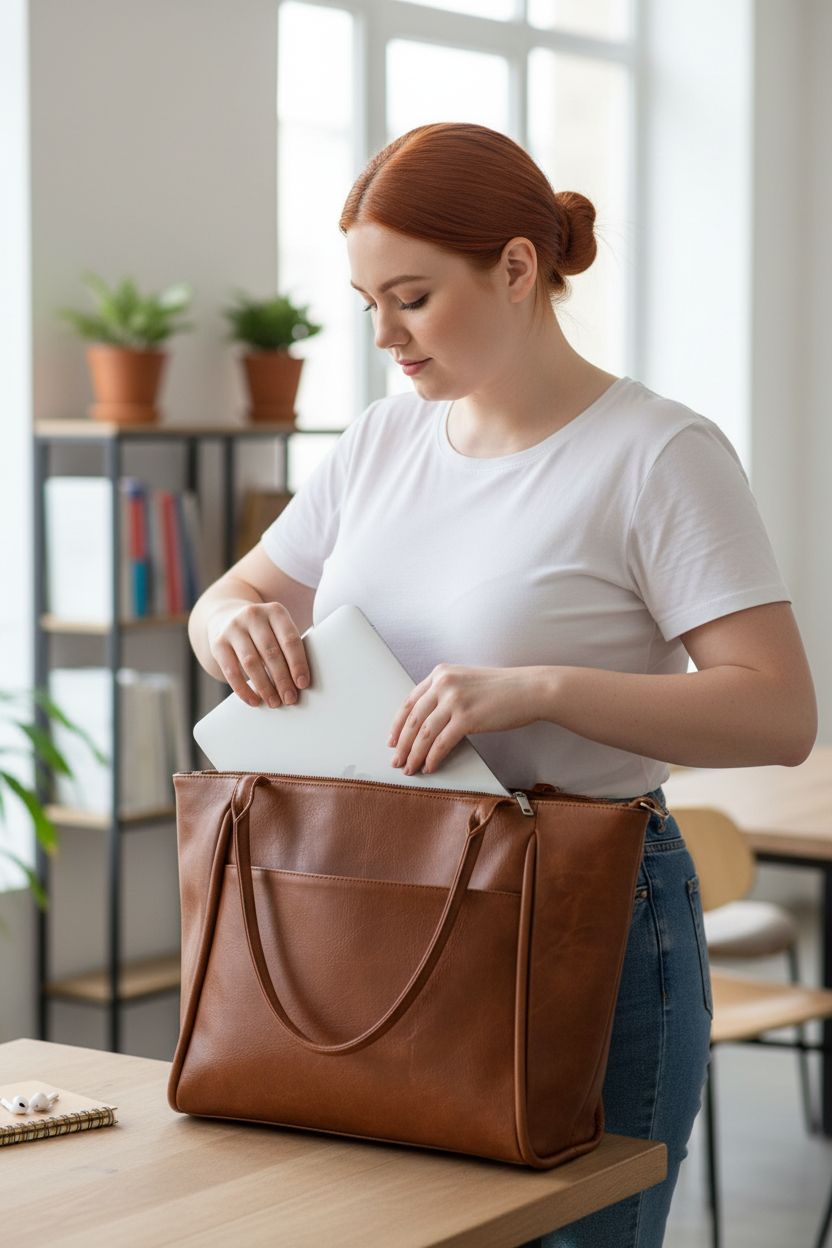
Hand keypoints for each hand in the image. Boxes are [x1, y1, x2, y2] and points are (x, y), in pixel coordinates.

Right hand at [207, 601, 310, 707]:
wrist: (228, 618)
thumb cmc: (264, 632)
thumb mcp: (278, 630)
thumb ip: (288, 649)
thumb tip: (298, 683)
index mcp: (275, 611)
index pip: (290, 639)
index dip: (297, 663)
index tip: (302, 684)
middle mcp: (253, 615)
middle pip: (270, 652)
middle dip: (282, 679)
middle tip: (290, 698)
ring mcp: (233, 628)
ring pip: (251, 662)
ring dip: (264, 687)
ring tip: (274, 702)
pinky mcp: (218, 643)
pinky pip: (231, 671)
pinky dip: (243, 690)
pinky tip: (254, 701)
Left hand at [387, 664, 545, 775]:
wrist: (529, 689)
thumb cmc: (502, 689)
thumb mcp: (466, 681)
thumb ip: (446, 693)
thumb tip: (426, 721)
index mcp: (441, 673)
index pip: (410, 701)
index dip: (398, 724)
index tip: (392, 740)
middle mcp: (444, 683)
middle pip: (413, 719)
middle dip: (402, 744)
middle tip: (396, 761)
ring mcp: (455, 699)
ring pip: (425, 733)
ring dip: (414, 754)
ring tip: (410, 768)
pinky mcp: (467, 717)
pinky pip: (442, 742)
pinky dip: (433, 757)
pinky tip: (430, 766)